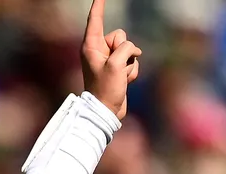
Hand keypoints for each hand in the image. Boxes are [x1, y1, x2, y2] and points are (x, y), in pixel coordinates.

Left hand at [80, 0, 141, 119]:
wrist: (107, 111)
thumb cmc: (106, 89)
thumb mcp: (116, 64)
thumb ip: (126, 48)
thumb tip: (134, 50)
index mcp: (90, 46)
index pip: (95, 20)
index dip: (99, 6)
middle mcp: (98, 50)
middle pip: (120, 35)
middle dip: (124, 49)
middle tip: (117, 67)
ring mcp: (109, 60)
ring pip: (129, 49)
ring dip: (129, 64)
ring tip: (120, 78)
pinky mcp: (118, 68)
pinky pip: (132, 62)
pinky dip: (131, 72)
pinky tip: (124, 82)